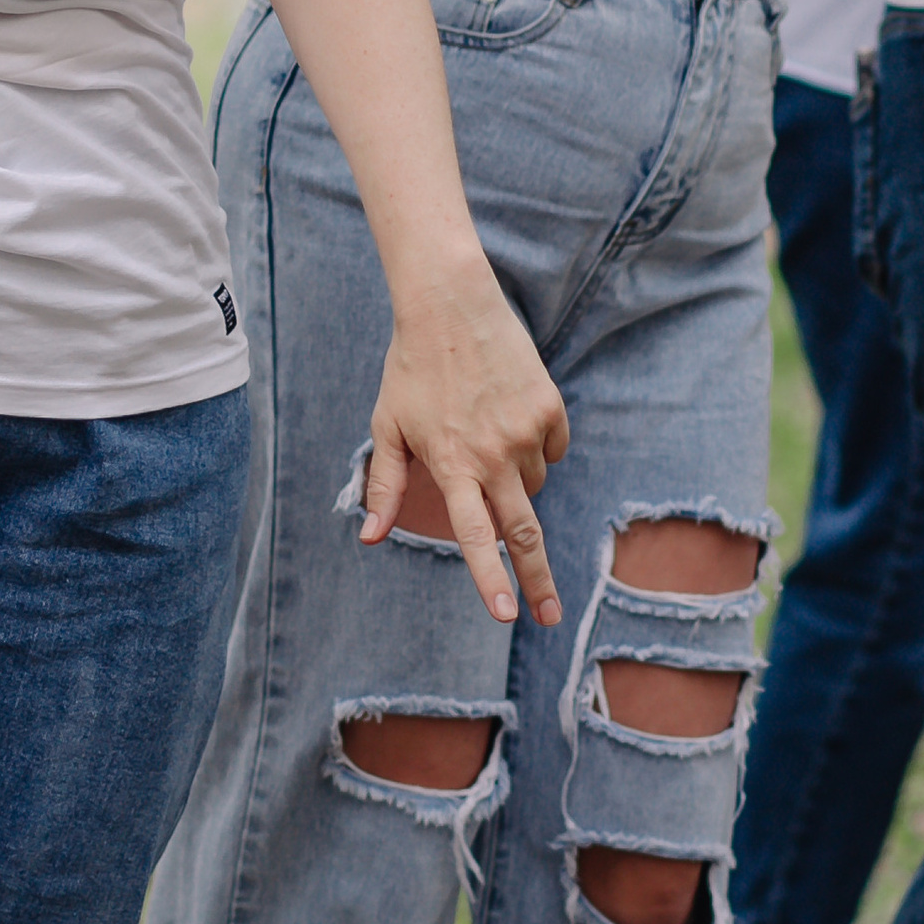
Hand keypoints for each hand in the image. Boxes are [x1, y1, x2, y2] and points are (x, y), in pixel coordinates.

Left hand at [365, 269, 568, 625]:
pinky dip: (536, 446)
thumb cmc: (411, 369)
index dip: (491, 579)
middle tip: (550, 618)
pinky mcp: (550, 409)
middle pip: (524, 533)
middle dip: (538, 582)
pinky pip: (552, 450)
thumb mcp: (387, 425)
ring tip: (484, 433)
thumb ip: (383, 484)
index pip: (475, 536)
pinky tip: (508, 414)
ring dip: (516, 480)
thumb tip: (370, 536)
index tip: (507, 615)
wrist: (451, 305)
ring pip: (533, 484)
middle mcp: (493, 454)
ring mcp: (526, 432)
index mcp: (450, 464)